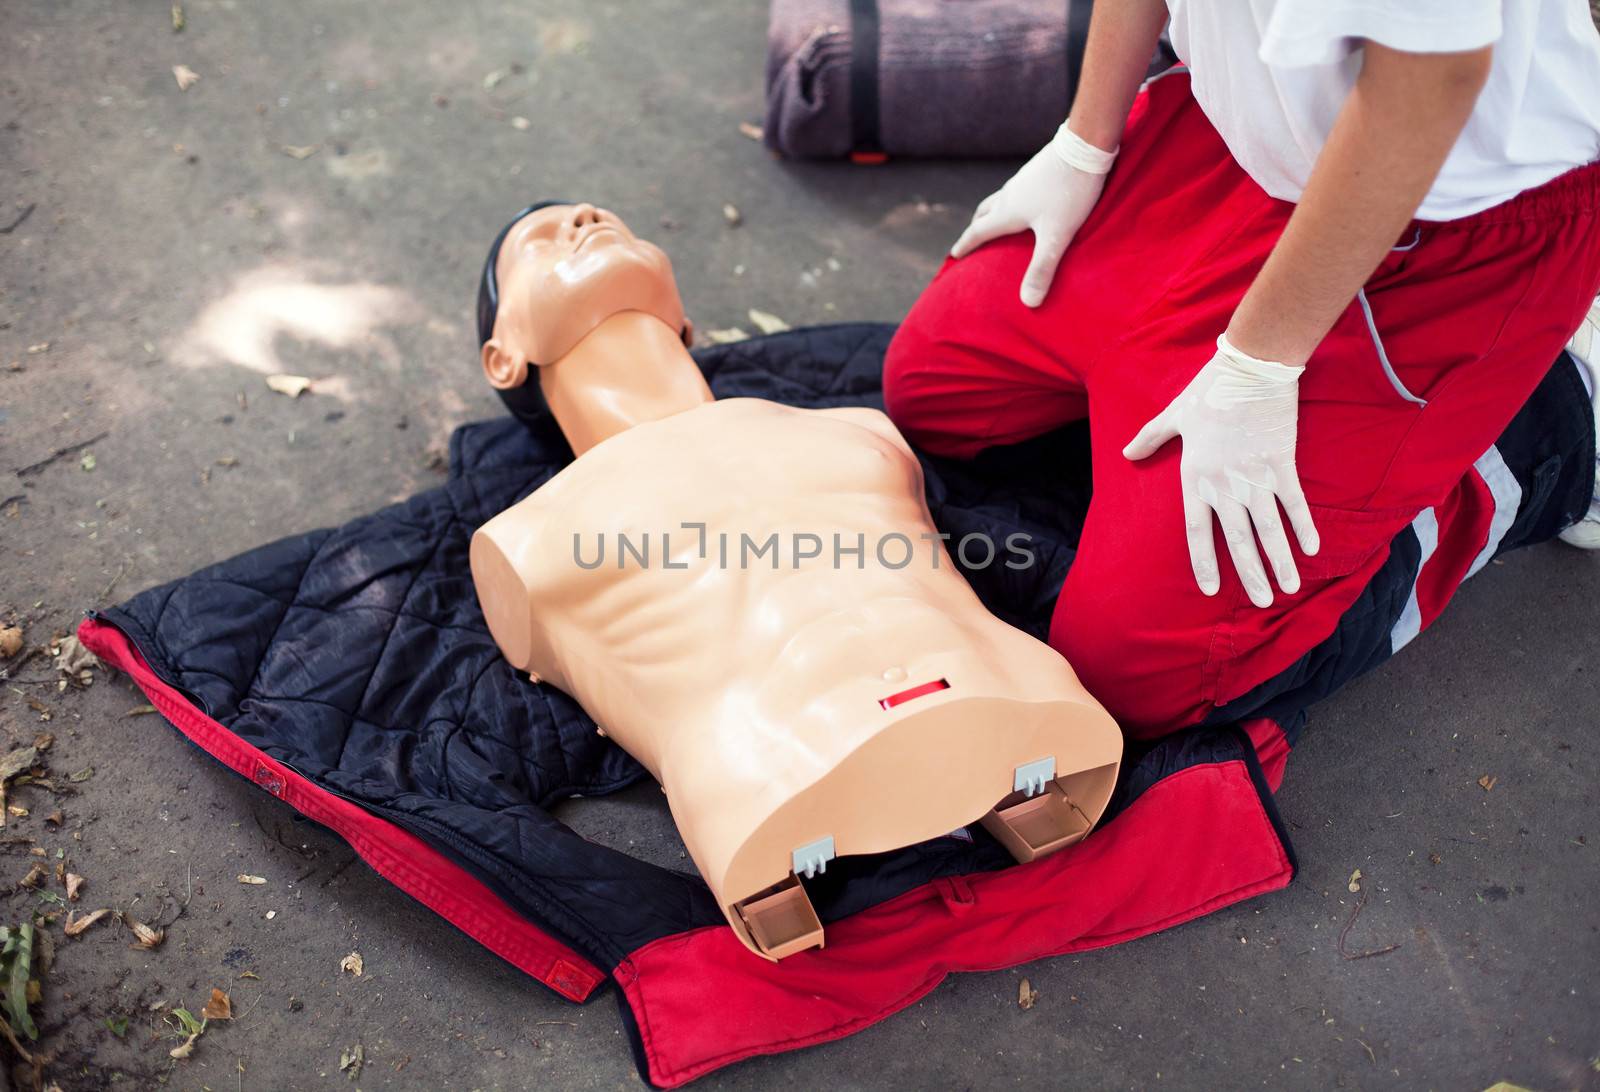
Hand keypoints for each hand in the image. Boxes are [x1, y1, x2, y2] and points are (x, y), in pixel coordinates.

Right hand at [950, 123, 1116, 307]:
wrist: (1084, 145)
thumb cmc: (1070, 193)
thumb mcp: (1056, 236)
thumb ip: (1042, 269)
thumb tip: (1028, 303)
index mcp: (1008, 212)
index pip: (978, 232)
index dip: (965, 246)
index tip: (954, 255)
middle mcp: (1010, 194)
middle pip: (984, 213)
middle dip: (975, 228)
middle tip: (972, 240)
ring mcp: (1023, 179)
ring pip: (1000, 199)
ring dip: (993, 213)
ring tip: (999, 224)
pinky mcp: (1037, 170)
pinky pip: (1016, 190)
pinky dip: (1012, 202)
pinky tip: (1029, 204)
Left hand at [1122, 333, 1320, 607]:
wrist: (1250, 367)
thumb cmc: (1209, 390)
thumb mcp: (1173, 414)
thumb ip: (1151, 438)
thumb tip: (1127, 453)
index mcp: (1195, 477)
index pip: (1197, 531)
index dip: (1204, 562)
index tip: (1209, 589)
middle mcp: (1225, 484)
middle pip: (1237, 540)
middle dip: (1250, 574)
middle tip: (1260, 603)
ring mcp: (1256, 476)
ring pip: (1269, 529)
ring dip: (1280, 560)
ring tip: (1288, 588)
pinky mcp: (1283, 463)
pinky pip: (1295, 503)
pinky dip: (1304, 526)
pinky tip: (1313, 549)